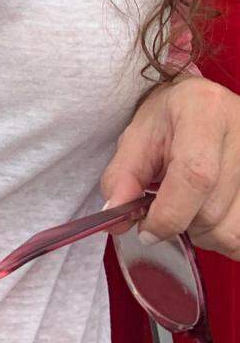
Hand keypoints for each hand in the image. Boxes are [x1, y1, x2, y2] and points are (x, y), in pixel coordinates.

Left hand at [101, 76, 239, 257]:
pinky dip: (223, 237)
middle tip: (165, 207)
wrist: (204, 105)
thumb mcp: (138, 135)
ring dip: (203, 234)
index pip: (195, 175)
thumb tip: (115, 218)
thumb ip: (122, 176)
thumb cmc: (170, 118)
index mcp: (205, 111)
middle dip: (180, 223)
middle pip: (212, 210)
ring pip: (232, 232)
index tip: (146, 229)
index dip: (168, 213)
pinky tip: (210, 215)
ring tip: (190, 207)